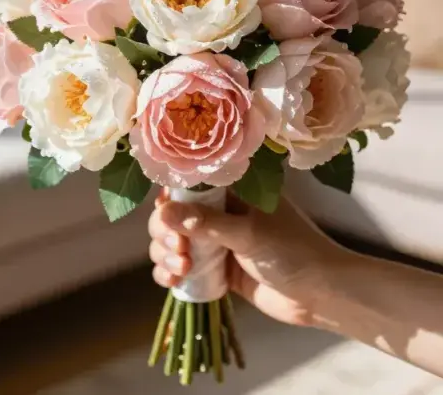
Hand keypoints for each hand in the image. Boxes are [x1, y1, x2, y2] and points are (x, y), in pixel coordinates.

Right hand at [149, 190, 350, 326]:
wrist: (322, 295)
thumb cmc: (292, 252)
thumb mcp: (247, 232)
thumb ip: (204, 222)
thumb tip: (162, 211)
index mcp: (231, 194)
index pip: (186, 188)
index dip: (170, 201)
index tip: (167, 218)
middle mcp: (220, 215)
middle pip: (173, 217)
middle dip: (166, 233)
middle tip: (178, 249)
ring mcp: (217, 244)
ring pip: (174, 243)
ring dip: (165, 254)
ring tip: (179, 270)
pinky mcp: (216, 271)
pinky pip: (183, 268)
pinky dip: (170, 273)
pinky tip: (171, 281)